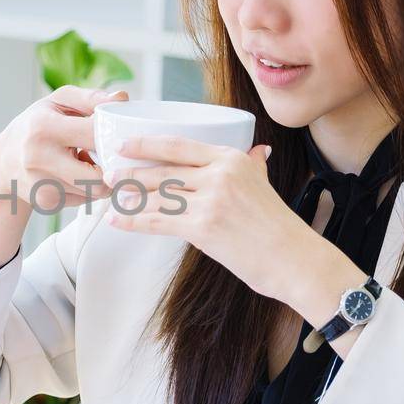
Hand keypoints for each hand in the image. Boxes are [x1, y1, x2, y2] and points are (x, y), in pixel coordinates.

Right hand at [0, 85, 124, 213]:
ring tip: (88, 163)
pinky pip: (84, 200)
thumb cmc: (36, 126)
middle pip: (99, 176)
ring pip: (95, 191)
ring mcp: (41, 183)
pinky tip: (75, 176)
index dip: (113, 135)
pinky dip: (87, 189)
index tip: (115, 134)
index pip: (94, 133)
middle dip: (111, 167)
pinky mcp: (46, 201)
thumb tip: (122, 98)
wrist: (4, 163)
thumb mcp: (58, 102)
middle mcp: (39, 157)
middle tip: (109, 156)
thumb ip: (91, 98)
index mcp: (44, 126)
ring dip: (100, 179)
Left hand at [104, 135, 362, 319]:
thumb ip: (254, 166)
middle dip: (130, 173)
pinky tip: (117, 221)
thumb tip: (258, 151)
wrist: (294, 259)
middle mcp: (219, 174)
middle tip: (108, 174)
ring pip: (156, 195)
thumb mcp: (266, 185)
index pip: (179, 145)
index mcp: (231, 159)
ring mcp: (210, 200)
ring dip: (127, 197)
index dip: (147, 144)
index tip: (125, 145)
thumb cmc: (280, 227)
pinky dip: (133, 221)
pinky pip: (158, 221)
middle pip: (162, 169)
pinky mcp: (203, 228)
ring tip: (109, 198)